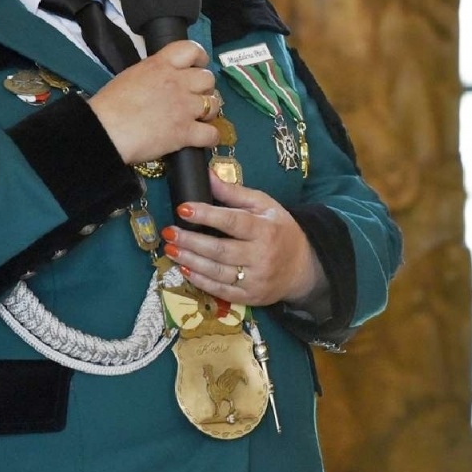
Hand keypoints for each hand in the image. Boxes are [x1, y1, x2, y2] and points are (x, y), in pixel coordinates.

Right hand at [87, 40, 219, 163]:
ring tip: (198, 118)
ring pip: (214, 104)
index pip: (192, 49)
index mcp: (160, 65)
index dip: (200, 57)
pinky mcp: (185, 132)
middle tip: (194, 98)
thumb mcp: (131, 76)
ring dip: (208, 111)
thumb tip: (162, 81)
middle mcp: (177, 82)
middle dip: (204, 88)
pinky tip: (202, 138)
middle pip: (208, 78)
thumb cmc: (108, 105)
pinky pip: (212, 134)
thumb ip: (153, 74)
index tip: (198, 66)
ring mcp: (184, 107)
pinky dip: (210, 137)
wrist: (103, 131)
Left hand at [160, 174, 328, 309]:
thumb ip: (235, 193)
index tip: (183, 209)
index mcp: (266, 229)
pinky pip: (220, 290)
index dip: (206, 215)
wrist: (302, 267)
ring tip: (170, 249)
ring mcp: (255, 279)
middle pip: (220, 250)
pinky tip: (184, 269)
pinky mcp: (249, 297)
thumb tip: (207, 175)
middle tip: (169, 232)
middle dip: (191, 241)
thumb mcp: (264, 205)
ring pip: (216, 272)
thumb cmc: (280, 230)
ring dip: (190, 260)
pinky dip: (200, 281)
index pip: (233, 222)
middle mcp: (261, 256)